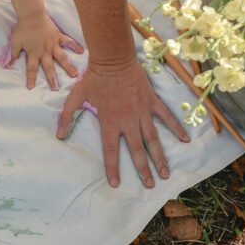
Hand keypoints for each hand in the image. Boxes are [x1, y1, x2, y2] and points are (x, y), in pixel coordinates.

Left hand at [5, 13, 83, 89]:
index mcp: (34, 54)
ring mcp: (53, 44)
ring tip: (75, 75)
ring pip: (62, 58)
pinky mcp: (58, 36)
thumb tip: (7, 66)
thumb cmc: (22, 29)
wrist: (31, 16)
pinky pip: (68, 42)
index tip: (31, 87)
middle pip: (49, 68)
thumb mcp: (15, 43)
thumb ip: (13, 55)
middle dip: (52, 79)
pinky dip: (75, 46)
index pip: (32, 69)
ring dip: (68, 67)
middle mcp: (45, 51)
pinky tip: (82, 51)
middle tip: (56, 89)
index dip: (31, 78)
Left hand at [56, 60, 187, 187]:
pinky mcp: (151, 101)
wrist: (113, 59)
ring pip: (153, 139)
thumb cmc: (93, 78)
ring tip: (165, 173)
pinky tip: (185, 140)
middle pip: (137, 150)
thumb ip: (67, 117)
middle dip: (144, 170)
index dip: (113, 168)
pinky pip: (166, 117)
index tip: (116, 184)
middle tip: (150, 185)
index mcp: (110, 122)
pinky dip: (176, 128)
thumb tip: (59, 135)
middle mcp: (127, 121)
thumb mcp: (76, 97)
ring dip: (160, 157)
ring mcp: (141, 112)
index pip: (111, 151)